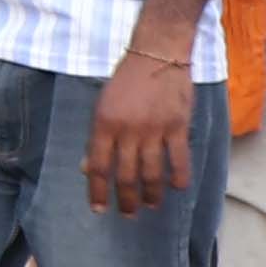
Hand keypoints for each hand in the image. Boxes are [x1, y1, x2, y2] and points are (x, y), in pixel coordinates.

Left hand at [83, 43, 195, 219]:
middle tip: (128, 214)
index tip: (99, 209)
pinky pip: (180, 159)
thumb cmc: (126, 79)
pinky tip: (177, 188)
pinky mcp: (177, 126)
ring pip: (152, 173)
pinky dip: (179, 177)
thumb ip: (97, 137)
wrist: (157, 53)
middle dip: (126, 200)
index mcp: (104, 124)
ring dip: (151, 194)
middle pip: (125, 175)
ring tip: (151, 205)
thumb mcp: (102, 104)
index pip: (97, 166)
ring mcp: (154, 130)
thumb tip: (85, 168)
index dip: (97, 191)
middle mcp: (127, 130)